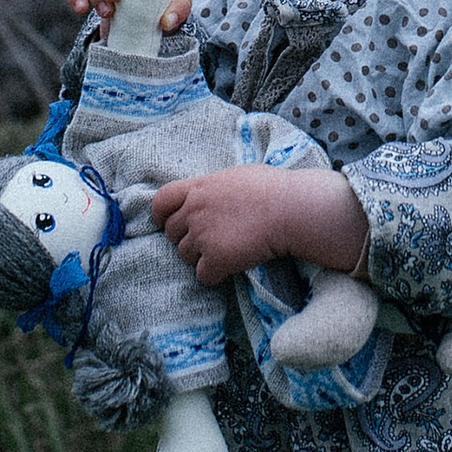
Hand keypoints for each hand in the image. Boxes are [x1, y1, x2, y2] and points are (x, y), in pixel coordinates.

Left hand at [145, 165, 369, 285]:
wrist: (291, 209)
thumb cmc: (274, 189)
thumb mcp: (237, 176)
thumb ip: (215, 187)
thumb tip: (212, 194)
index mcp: (198, 187)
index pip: (161, 202)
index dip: (162, 215)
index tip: (169, 223)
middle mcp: (194, 210)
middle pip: (172, 233)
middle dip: (187, 239)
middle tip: (212, 241)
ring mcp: (202, 235)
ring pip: (186, 256)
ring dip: (202, 257)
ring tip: (229, 250)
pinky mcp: (214, 258)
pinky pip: (203, 275)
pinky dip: (216, 274)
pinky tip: (233, 265)